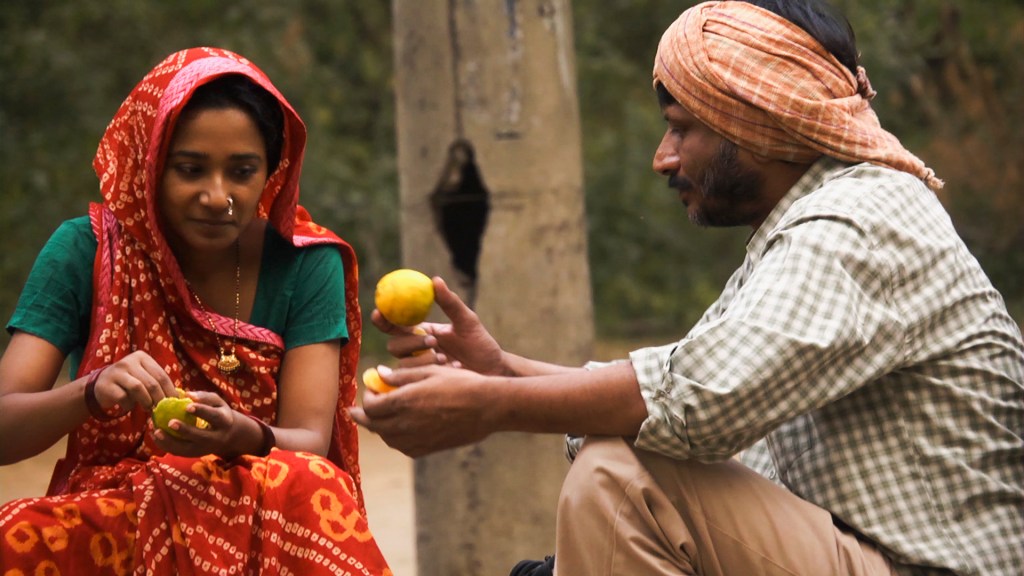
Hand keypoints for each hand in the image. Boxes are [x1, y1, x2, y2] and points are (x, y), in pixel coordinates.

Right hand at [91, 350, 177, 412]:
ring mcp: (116, 372)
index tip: (175, 403)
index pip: (161, 374)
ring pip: (138, 388)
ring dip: (146, 402)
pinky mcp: (107, 385)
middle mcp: (129, 361)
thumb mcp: (142, 377)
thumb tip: (177, 397)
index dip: (170, 390)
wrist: (99, 385)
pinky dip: (129, 405)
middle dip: (160, 399)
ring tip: (148, 408)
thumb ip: (156, 383)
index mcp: (142, 357)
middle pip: (151, 383)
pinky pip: (123, 397)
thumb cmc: (127, 383)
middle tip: (162, 409)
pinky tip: (129, 407)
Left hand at [150, 390, 247, 457]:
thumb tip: (187, 395)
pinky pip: (178, 453)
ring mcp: (204, 449)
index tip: (187, 406)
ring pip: (187, 449)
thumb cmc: (218, 412)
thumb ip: (204, 397)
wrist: (227, 434)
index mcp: (224, 421)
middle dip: (185, 430)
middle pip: (201, 437)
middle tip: (170, 422)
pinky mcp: (194, 455)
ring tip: (156, 432)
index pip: (214, 416)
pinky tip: (155, 436)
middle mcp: (216, 438)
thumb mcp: (217, 402)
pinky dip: (165, 446)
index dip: (201, 411)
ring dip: (170, 442)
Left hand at [350, 364, 497, 457]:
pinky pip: (403, 447)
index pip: (370, 407)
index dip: (365, 399)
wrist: (487, 407)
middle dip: (363, 417)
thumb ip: (401, 376)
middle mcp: (405, 424)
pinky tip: (400, 431)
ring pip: (387, 438)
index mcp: (403, 402)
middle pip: (373, 425)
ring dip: (379, 428)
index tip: (369, 390)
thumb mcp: (429, 371)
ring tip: (379, 420)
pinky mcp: (428, 448)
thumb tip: (379, 374)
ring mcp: (416, 439)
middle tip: (357, 412)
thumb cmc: (461, 383)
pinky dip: (395, 439)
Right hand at [371, 277, 505, 375]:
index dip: (383, 320)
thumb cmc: (481, 344)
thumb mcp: (467, 321)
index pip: (396, 325)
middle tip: (432, 341)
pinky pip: (416, 380)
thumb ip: (450, 303)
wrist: (493, 371)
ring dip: (423, 360)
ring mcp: (421, 369)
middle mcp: (417, 350)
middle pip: (394, 346)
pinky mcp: (426, 385)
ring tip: (446, 359)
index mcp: (423, 332)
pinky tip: (453, 369)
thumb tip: (435, 280)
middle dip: (410, 343)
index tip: (379, 313)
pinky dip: (432, 372)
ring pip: (403, 365)